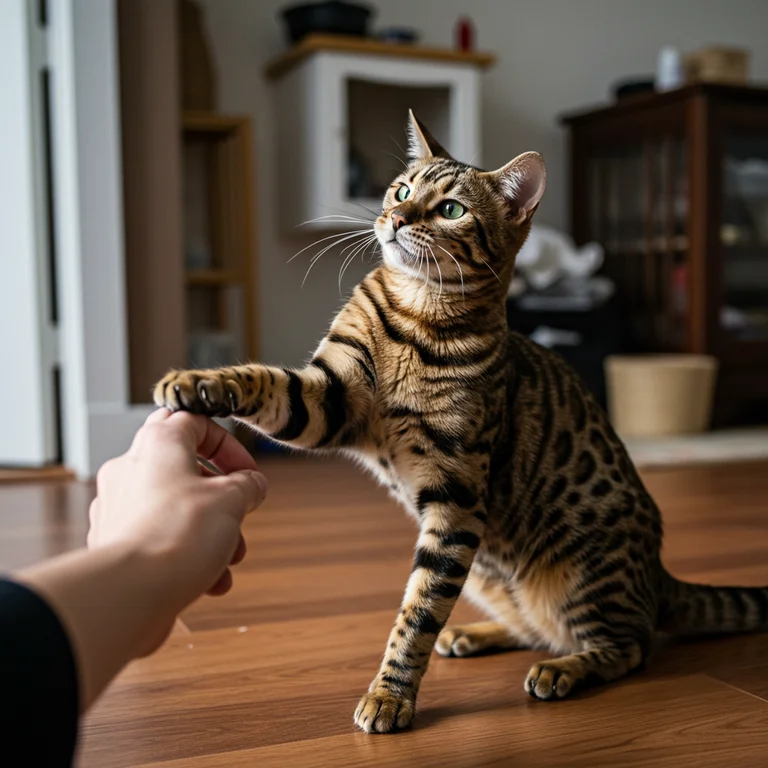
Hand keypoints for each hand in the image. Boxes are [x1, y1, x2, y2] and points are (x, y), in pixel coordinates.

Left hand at [87, 409, 266, 652]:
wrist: (131, 593)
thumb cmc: (178, 535)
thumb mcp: (232, 500)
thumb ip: (248, 485)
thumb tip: (251, 485)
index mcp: (158, 443)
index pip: (195, 422)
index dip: (229, 446)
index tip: (248, 474)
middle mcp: (130, 469)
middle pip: (187, 471)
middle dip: (222, 498)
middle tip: (239, 515)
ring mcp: (118, 506)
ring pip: (176, 509)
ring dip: (212, 532)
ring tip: (230, 559)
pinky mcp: (113, 542)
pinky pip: (160, 539)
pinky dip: (187, 555)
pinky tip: (211, 580)